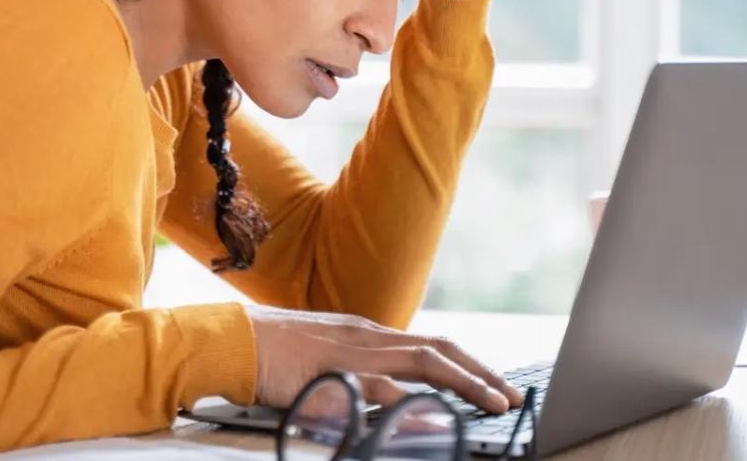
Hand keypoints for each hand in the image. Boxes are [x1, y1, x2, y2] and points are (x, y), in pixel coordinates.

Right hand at [246, 304, 523, 411]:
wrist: (234, 339)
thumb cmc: (272, 352)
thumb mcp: (326, 355)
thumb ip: (358, 371)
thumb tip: (388, 391)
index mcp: (369, 334)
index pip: (432, 345)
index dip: (468, 365)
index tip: (495, 385)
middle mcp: (370, 337)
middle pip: (441, 350)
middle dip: (482, 373)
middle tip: (513, 397)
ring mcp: (356, 352)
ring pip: (425, 362)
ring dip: (465, 383)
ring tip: (494, 403)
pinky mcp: (336, 372)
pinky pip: (382, 386)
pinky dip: (413, 400)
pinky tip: (435, 413)